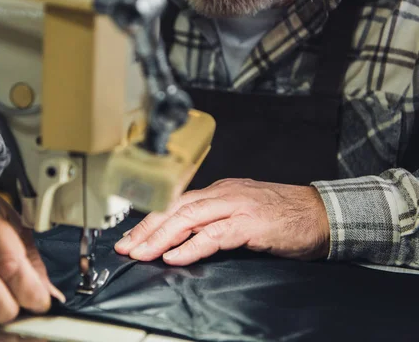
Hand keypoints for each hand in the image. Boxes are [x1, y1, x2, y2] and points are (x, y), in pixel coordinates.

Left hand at [115, 179, 329, 265]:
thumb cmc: (284, 217)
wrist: (322, 214)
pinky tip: (173, 256)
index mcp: (220, 191)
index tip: (132, 236)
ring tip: (140, 252)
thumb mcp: (242, 212)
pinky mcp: (250, 223)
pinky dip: (191, 246)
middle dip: (147, 228)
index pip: (176, 203)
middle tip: (125, 246)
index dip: (151, 220)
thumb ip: (215, 220)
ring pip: (188, 218)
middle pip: (175, 208)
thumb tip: (186, 238)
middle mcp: (223, 194)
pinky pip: (214, 234)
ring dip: (160, 237)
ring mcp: (236, 206)